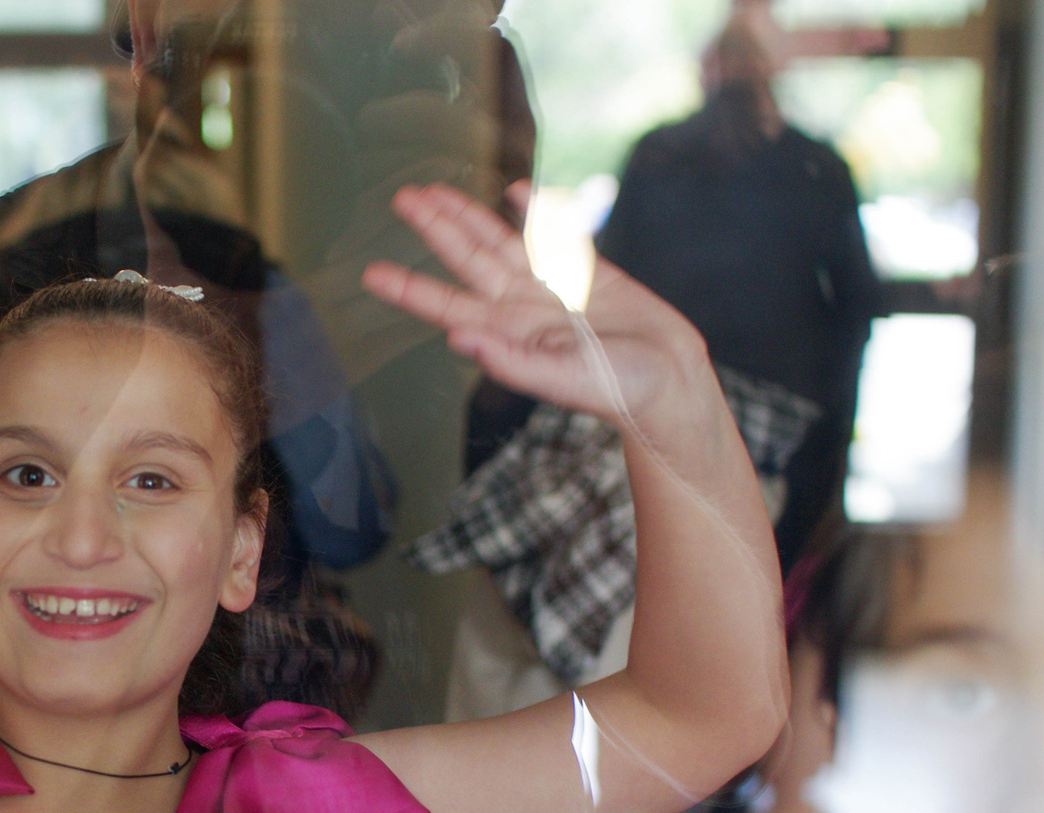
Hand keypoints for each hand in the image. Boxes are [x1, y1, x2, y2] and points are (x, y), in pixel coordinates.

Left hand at [362, 182, 715, 440]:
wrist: (671, 383)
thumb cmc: (617, 391)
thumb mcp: (559, 377)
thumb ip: (509, 359)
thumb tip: (458, 338)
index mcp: (506, 334)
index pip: (445, 306)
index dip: (409, 288)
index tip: (371, 273)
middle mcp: (520, 308)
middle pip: (467, 260)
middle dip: (435, 229)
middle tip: (402, 198)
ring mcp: (552, 288)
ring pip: (501, 242)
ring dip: (469, 216)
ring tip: (438, 191)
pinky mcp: (589, 273)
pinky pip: (555, 235)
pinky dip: (535, 212)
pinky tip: (514, 192)